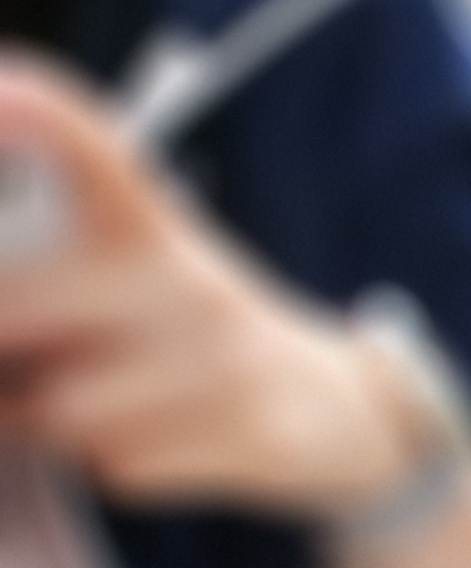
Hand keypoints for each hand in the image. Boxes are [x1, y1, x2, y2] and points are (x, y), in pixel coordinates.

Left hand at [0, 54, 427, 513]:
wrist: (339, 411)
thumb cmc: (191, 331)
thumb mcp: (138, 260)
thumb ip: (48, 247)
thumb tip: (2, 314)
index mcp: (148, 220)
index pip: (92, 149)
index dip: (42, 118)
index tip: (3, 97)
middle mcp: (187, 277)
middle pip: (18, 312)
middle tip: (13, 357)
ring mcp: (224, 359)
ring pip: (63, 411)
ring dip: (46, 422)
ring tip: (88, 404)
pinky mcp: (251, 436)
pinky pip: (120, 470)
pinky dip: (113, 467)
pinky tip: (150, 441)